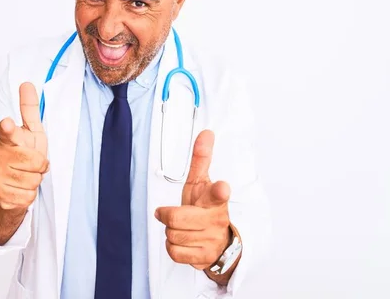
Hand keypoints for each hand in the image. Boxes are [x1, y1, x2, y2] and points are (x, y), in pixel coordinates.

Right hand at [0, 82, 48, 210]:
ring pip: (33, 179)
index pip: (7, 132)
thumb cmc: (22, 157)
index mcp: (6, 139)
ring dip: (35, 180)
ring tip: (26, 177)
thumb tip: (27, 83)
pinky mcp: (0, 195)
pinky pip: (28, 195)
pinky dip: (29, 194)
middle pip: (35, 160)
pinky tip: (20, 189)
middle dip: (40, 165)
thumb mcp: (30, 133)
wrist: (8, 190)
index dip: (9, 128)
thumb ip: (29, 110)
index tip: (8, 123)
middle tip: (32, 164)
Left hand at [155, 130, 232, 270]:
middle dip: (168, 216)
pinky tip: (181, 241)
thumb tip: (206, 132)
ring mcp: (211, 240)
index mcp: (215, 199)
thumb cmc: (204, 207)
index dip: (219, 190)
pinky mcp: (204, 257)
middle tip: (168, 213)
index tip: (222, 187)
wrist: (218, 241)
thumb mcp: (200, 183)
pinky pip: (175, 252)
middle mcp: (216, 219)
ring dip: (170, 232)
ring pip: (173, 235)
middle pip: (177, 219)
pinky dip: (172, 247)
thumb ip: (201, 159)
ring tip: (181, 228)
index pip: (218, 193)